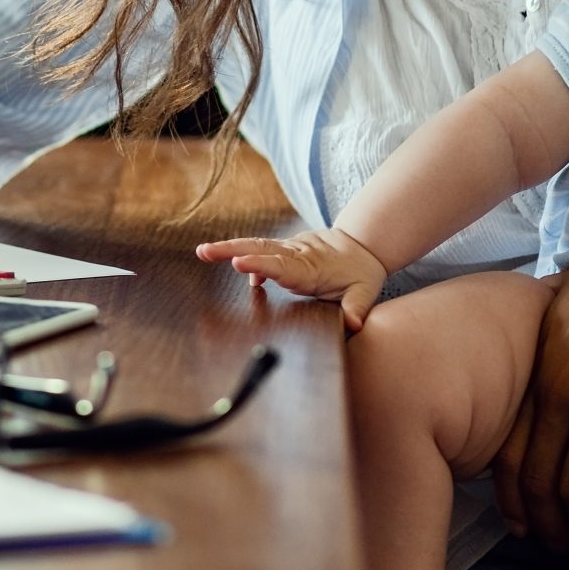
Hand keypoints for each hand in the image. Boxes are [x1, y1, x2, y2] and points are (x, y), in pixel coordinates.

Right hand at [194, 228, 387, 329]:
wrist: (364, 243)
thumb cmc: (362, 271)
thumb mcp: (365, 292)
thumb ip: (356, 308)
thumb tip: (352, 325)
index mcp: (310, 268)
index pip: (281, 266)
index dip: (259, 265)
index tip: (238, 262)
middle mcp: (295, 256)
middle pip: (259, 249)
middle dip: (230, 249)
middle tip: (204, 251)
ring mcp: (289, 250)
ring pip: (257, 246)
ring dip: (230, 248)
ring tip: (203, 251)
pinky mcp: (285, 250)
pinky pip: (263, 251)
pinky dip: (247, 258)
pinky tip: (237, 265)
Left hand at [491, 224, 568, 551]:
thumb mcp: (566, 301)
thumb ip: (550, 332)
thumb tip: (542, 337)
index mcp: (538, 371)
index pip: (509, 450)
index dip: (511, 495)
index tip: (518, 521)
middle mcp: (559, 396)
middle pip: (537, 479)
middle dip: (543, 521)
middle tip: (553, 545)